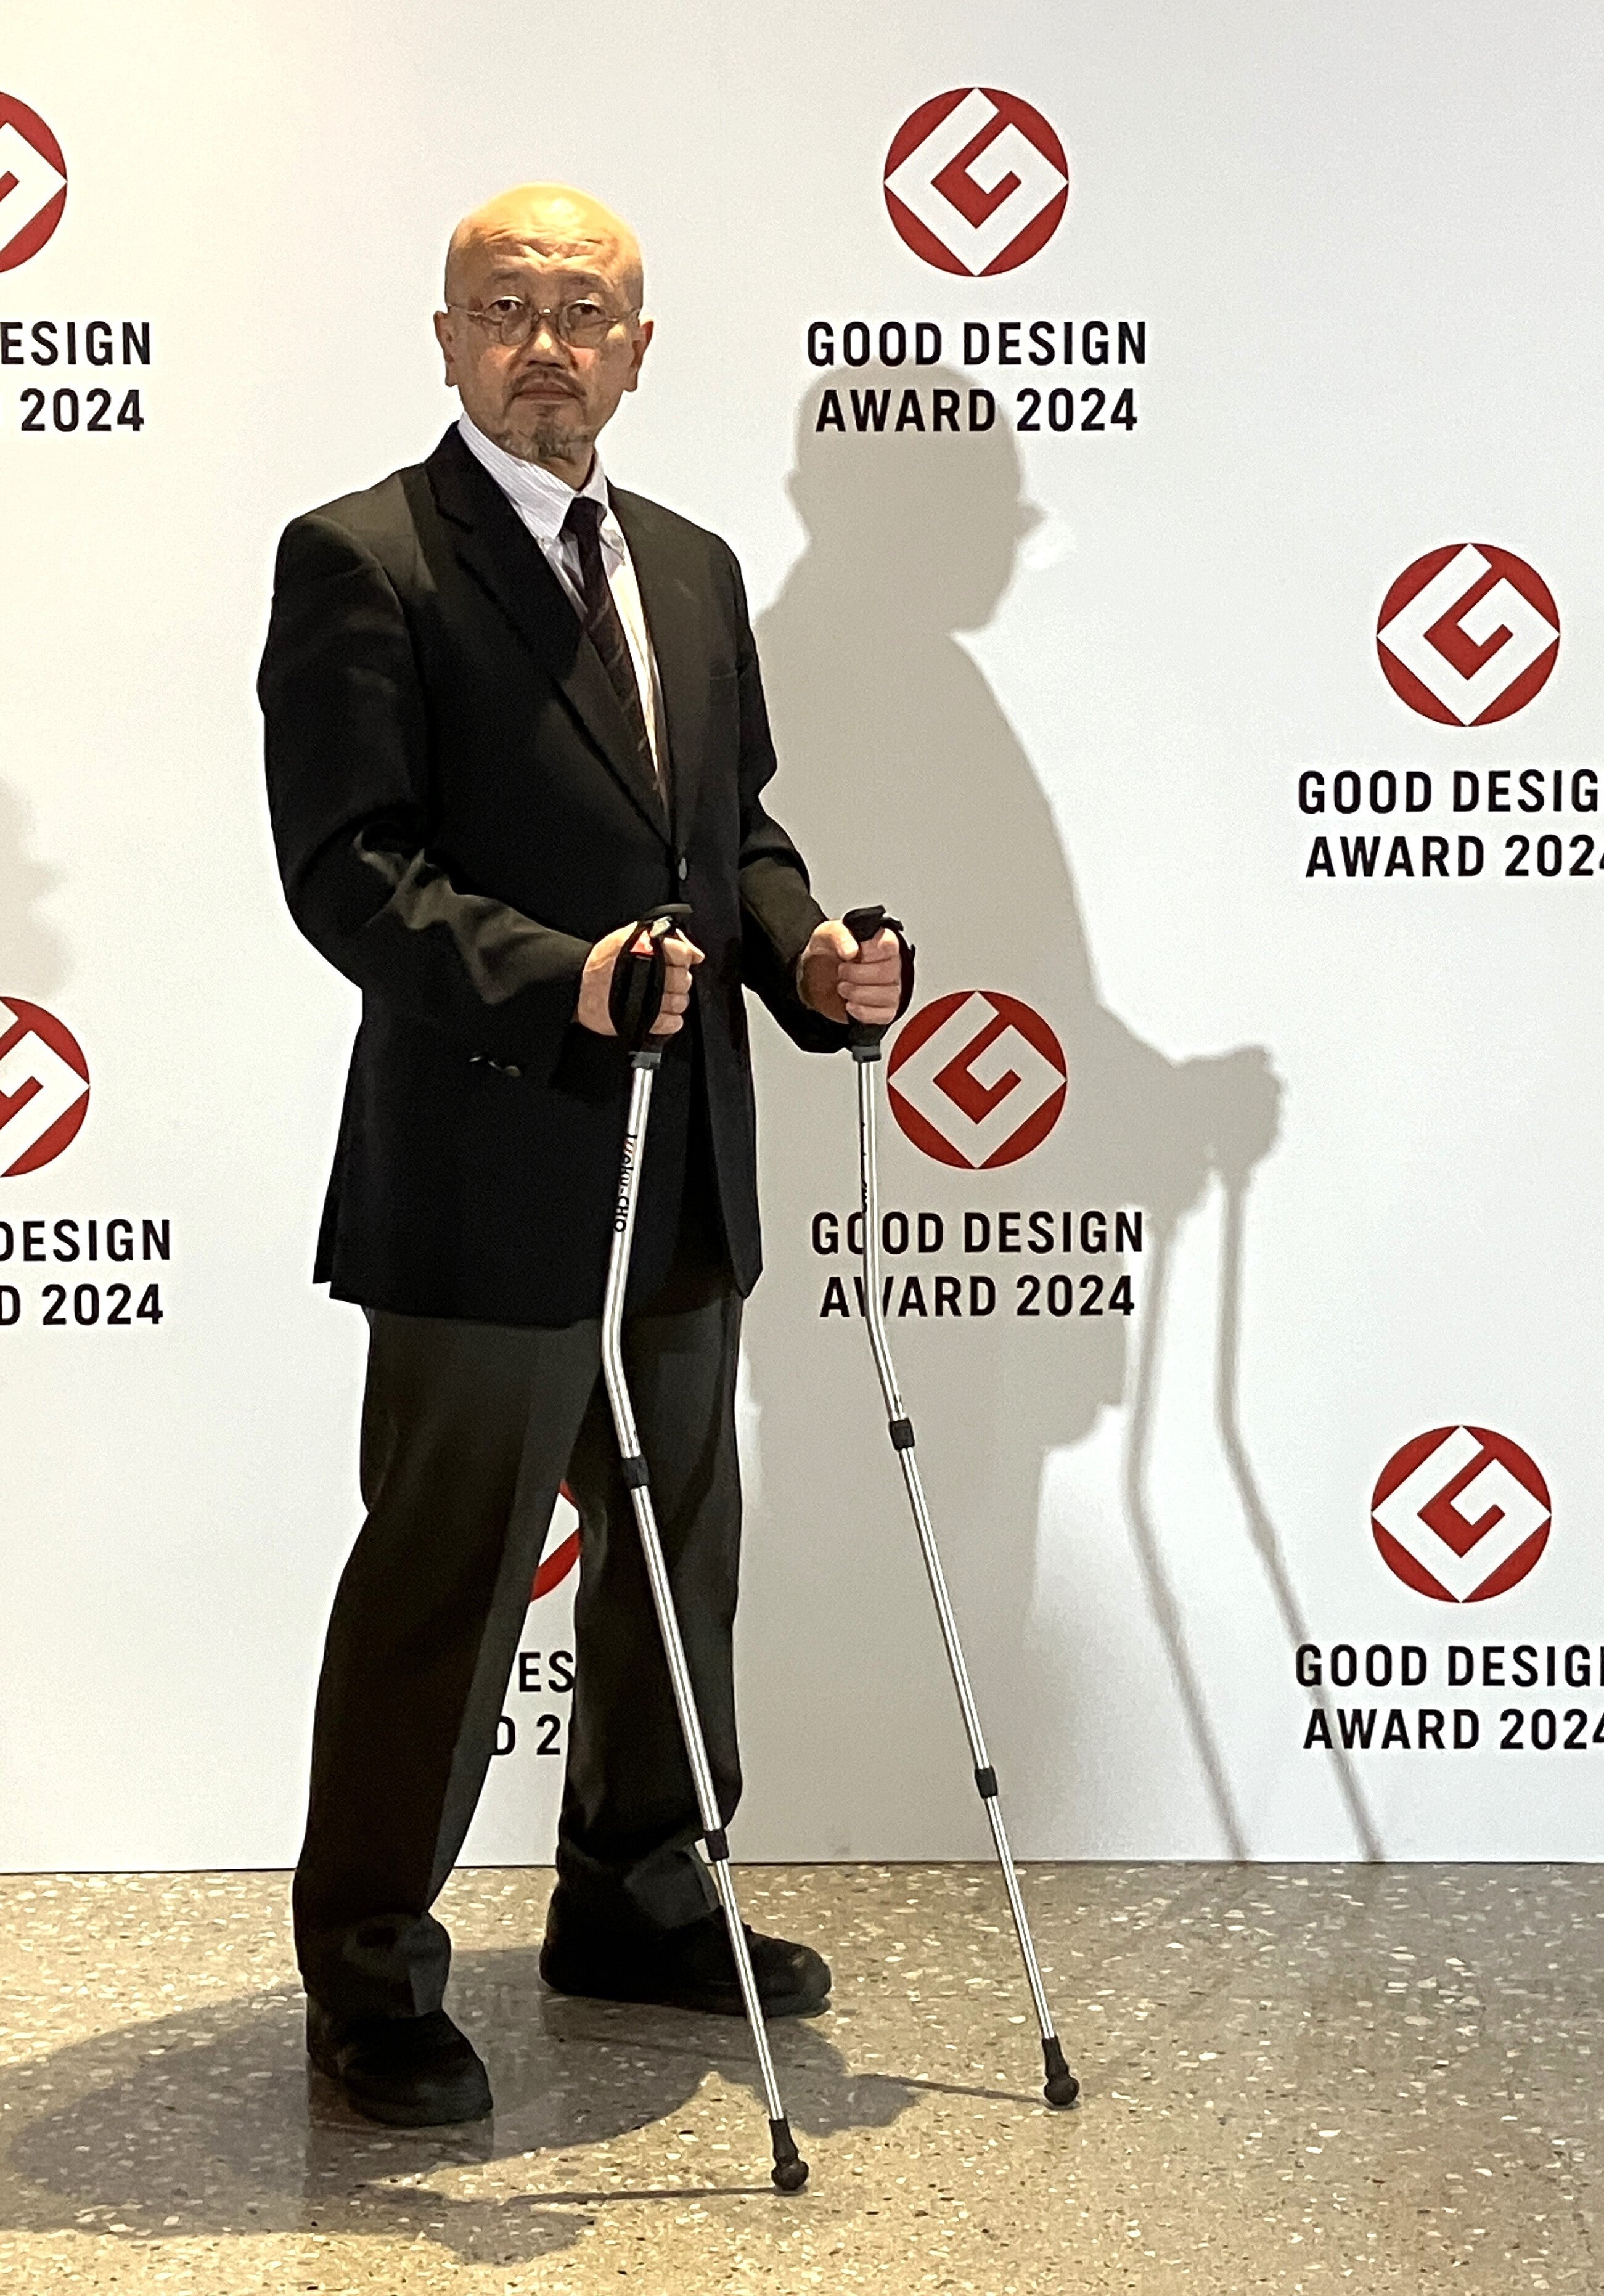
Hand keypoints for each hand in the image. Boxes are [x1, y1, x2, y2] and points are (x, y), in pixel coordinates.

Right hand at [578, 921, 703, 1036]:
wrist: (577, 986)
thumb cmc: (601, 962)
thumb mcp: (630, 937)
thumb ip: (665, 939)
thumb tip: (695, 953)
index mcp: (646, 949)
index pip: (683, 955)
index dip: (683, 959)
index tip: (677, 963)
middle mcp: (649, 974)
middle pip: (683, 980)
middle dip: (679, 981)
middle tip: (668, 981)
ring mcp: (647, 999)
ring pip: (680, 1002)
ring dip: (676, 1001)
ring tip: (663, 997)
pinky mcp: (642, 1021)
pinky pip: (671, 1023)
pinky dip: (671, 1020)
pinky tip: (662, 1014)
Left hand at [797, 919, 904, 1027]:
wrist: (815, 976)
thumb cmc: (828, 952)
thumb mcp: (827, 934)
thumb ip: (840, 935)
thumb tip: (851, 950)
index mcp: (880, 942)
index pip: (890, 945)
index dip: (869, 952)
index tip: (851, 954)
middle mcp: (890, 964)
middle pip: (889, 972)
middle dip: (859, 974)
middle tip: (841, 971)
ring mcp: (889, 988)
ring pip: (888, 995)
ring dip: (859, 993)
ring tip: (842, 987)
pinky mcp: (884, 1009)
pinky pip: (884, 1015)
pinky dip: (863, 1012)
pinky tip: (849, 1004)